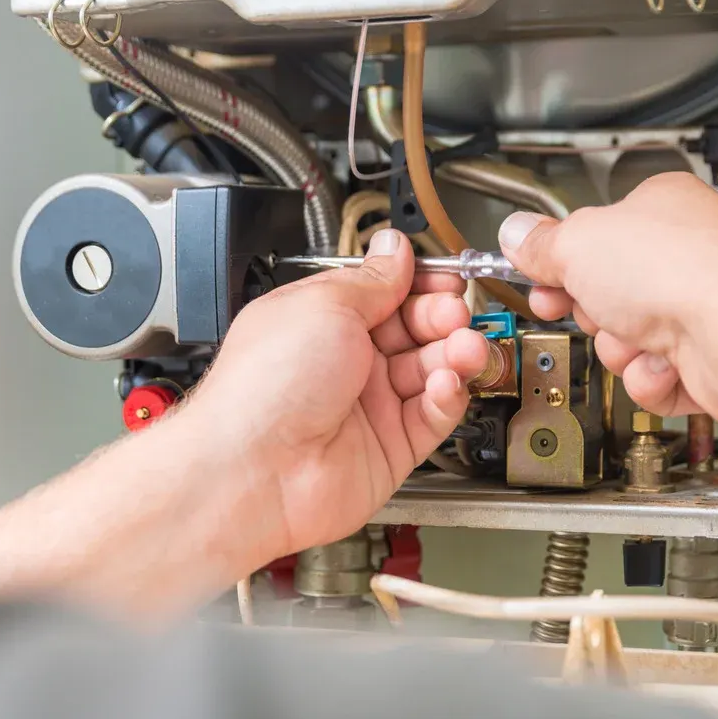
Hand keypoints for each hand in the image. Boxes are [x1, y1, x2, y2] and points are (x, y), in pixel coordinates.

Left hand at [182, 229, 488, 567]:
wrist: (254, 470)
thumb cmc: (264, 389)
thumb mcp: (325, 304)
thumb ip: (373, 279)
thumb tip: (395, 248)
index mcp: (323, 320)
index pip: (387, 293)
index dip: (421, 284)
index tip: (446, 278)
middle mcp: (346, 362)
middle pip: (416, 330)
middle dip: (442, 317)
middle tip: (454, 313)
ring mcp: (369, 406)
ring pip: (431, 372)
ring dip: (454, 354)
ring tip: (463, 347)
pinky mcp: (390, 448)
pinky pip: (433, 416)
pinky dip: (447, 397)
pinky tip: (445, 383)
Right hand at [498, 172, 717, 427]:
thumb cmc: (682, 272)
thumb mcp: (578, 243)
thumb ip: (542, 243)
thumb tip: (516, 234)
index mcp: (661, 207)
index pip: (596, 234)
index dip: (561, 260)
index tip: (539, 276)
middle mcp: (687, 254)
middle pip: (608, 293)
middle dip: (593, 312)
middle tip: (592, 308)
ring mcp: (702, 308)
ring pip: (627, 342)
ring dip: (621, 348)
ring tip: (639, 337)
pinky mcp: (711, 360)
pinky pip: (654, 378)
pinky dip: (651, 379)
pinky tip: (666, 364)